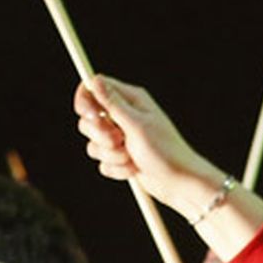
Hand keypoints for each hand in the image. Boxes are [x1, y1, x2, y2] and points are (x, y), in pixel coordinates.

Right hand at [72, 76, 223, 218]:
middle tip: (120, 140)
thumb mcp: (137, 125)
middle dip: (100, 135)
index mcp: (130, 100)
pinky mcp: (120, 158)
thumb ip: (113, 104)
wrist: (178, 183)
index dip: (85, 101)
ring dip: (111, 156)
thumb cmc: (164, 151)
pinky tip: (134, 169)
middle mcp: (123, 116)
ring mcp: (121, 138)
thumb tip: (96, 80)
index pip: (94, 89)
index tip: (89, 115)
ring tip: (132, 157)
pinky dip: (117, 169)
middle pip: (89, 120)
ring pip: (94, 145)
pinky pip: (103, 163)